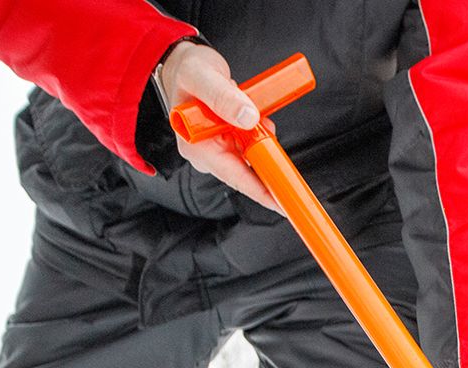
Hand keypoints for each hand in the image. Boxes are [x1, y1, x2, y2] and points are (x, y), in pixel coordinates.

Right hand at [156, 41, 280, 211]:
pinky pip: (253, 143)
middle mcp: (207, 154)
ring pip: (254, 155)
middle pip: (248, 172)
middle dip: (267, 156)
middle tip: (272, 131)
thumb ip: (223, 97)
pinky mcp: (228, 141)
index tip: (283, 204)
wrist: (183, 64)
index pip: (235, 177)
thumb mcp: (202, 77)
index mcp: (197, 148)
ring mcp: (218, 150)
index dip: (262, 192)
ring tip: (254, 108)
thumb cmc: (187, 70)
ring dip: (263, 137)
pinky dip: (261, 130)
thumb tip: (248, 118)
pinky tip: (256, 114)